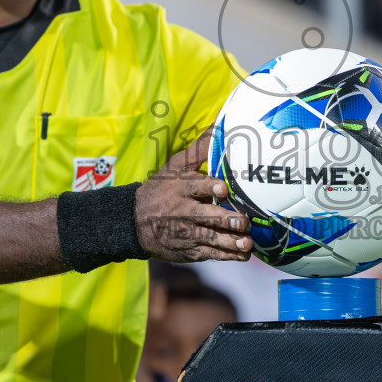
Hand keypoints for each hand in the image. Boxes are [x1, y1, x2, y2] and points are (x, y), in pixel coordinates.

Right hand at [136, 130, 251, 264]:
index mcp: (181, 188)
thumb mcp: (175, 166)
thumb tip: (220, 126)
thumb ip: (199, 149)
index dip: (210, 187)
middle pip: (207, 216)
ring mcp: (187, 233)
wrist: (134, 222)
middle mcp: (184, 211)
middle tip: (242, 221)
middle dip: (226, 219)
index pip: (196, 186)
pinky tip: (243, 253)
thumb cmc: (162, 189)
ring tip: (246, 243)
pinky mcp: (190, 249)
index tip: (223, 188)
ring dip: (231, 242)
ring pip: (212, 238)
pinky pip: (211, 253)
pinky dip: (228, 255)